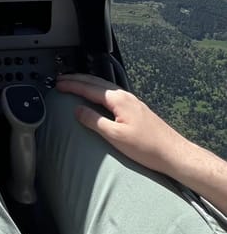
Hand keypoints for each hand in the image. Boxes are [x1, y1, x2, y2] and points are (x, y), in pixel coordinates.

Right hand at [55, 73, 190, 176]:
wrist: (174, 154)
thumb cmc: (148, 147)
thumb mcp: (115, 136)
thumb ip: (94, 121)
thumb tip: (78, 110)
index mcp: (118, 100)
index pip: (89, 88)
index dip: (71, 85)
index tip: (58, 84)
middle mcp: (125, 96)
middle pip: (96, 82)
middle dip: (77, 79)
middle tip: (61, 79)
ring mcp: (132, 101)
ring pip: (104, 86)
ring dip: (87, 83)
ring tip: (74, 83)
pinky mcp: (135, 109)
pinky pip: (110, 92)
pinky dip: (97, 89)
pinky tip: (96, 95)